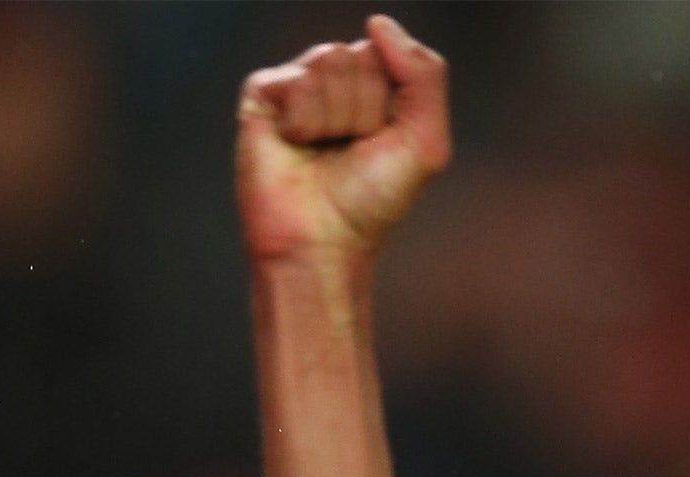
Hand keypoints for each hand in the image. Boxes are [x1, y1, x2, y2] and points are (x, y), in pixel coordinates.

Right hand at [235, 14, 450, 264]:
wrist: (323, 240)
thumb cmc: (373, 200)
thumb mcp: (426, 140)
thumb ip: (424, 75)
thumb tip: (378, 23)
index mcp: (375, 87)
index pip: (389, 53)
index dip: (392, 102)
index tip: (381, 142)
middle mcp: (335, 81)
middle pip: (358, 55)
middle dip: (363, 110)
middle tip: (350, 150)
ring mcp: (298, 85)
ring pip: (328, 62)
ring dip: (336, 118)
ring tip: (324, 151)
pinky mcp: (263, 95)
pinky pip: (295, 80)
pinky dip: (304, 120)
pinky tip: (296, 144)